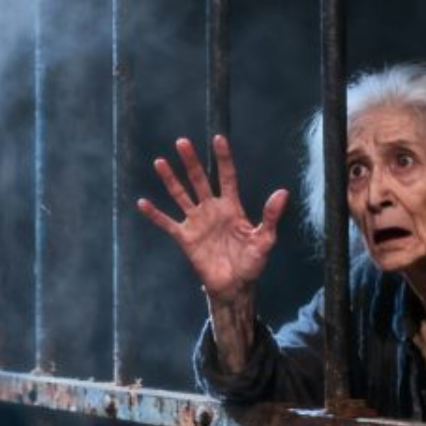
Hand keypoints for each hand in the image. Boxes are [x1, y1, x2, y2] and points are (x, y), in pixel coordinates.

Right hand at [137, 133, 288, 301]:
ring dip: (170, 179)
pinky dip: (154, 214)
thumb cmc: (251, 263)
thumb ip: (271, 216)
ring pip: (181, 195)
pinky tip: (142, 203)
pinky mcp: (185, 238)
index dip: (223, 158)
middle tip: (182, 142)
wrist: (235, 286)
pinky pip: (167, 223)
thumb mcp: (265, 239)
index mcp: (232, 207)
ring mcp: (197, 222)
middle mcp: (212, 210)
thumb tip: (283, 192)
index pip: (227, 177)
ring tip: (160, 162)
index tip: (219, 139)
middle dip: (191, 162)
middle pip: (199, 180)